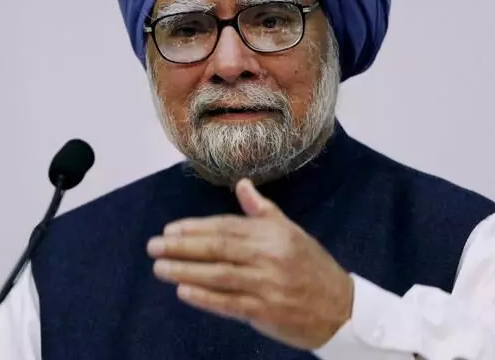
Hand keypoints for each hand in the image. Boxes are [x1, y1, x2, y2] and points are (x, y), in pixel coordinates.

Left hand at [146, 178, 353, 349]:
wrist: (341, 308)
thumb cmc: (312, 267)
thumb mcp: (291, 232)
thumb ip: (262, 210)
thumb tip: (242, 184)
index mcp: (273, 233)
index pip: (226, 226)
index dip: (195, 228)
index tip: (170, 230)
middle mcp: (268, 256)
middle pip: (217, 248)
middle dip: (182, 247)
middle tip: (153, 247)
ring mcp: (267, 284)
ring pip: (218, 275)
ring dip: (185, 271)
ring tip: (160, 269)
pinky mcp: (266, 312)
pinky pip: (229, 303)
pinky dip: (205, 298)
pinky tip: (183, 292)